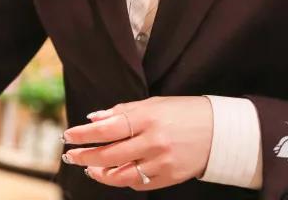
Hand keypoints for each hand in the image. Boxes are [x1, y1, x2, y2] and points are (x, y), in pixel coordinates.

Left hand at [62, 96, 212, 190]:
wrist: (219, 131)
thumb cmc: (182, 112)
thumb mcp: (152, 104)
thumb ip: (121, 112)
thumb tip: (93, 119)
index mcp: (148, 118)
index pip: (107, 128)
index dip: (84, 134)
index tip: (68, 136)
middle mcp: (154, 141)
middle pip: (110, 154)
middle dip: (85, 155)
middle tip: (71, 155)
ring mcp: (162, 162)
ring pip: (121, 175)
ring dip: (100, 173)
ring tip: (90, 168)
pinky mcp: (170, 177)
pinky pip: (139, 183)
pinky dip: (123, 179)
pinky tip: (113, 173)